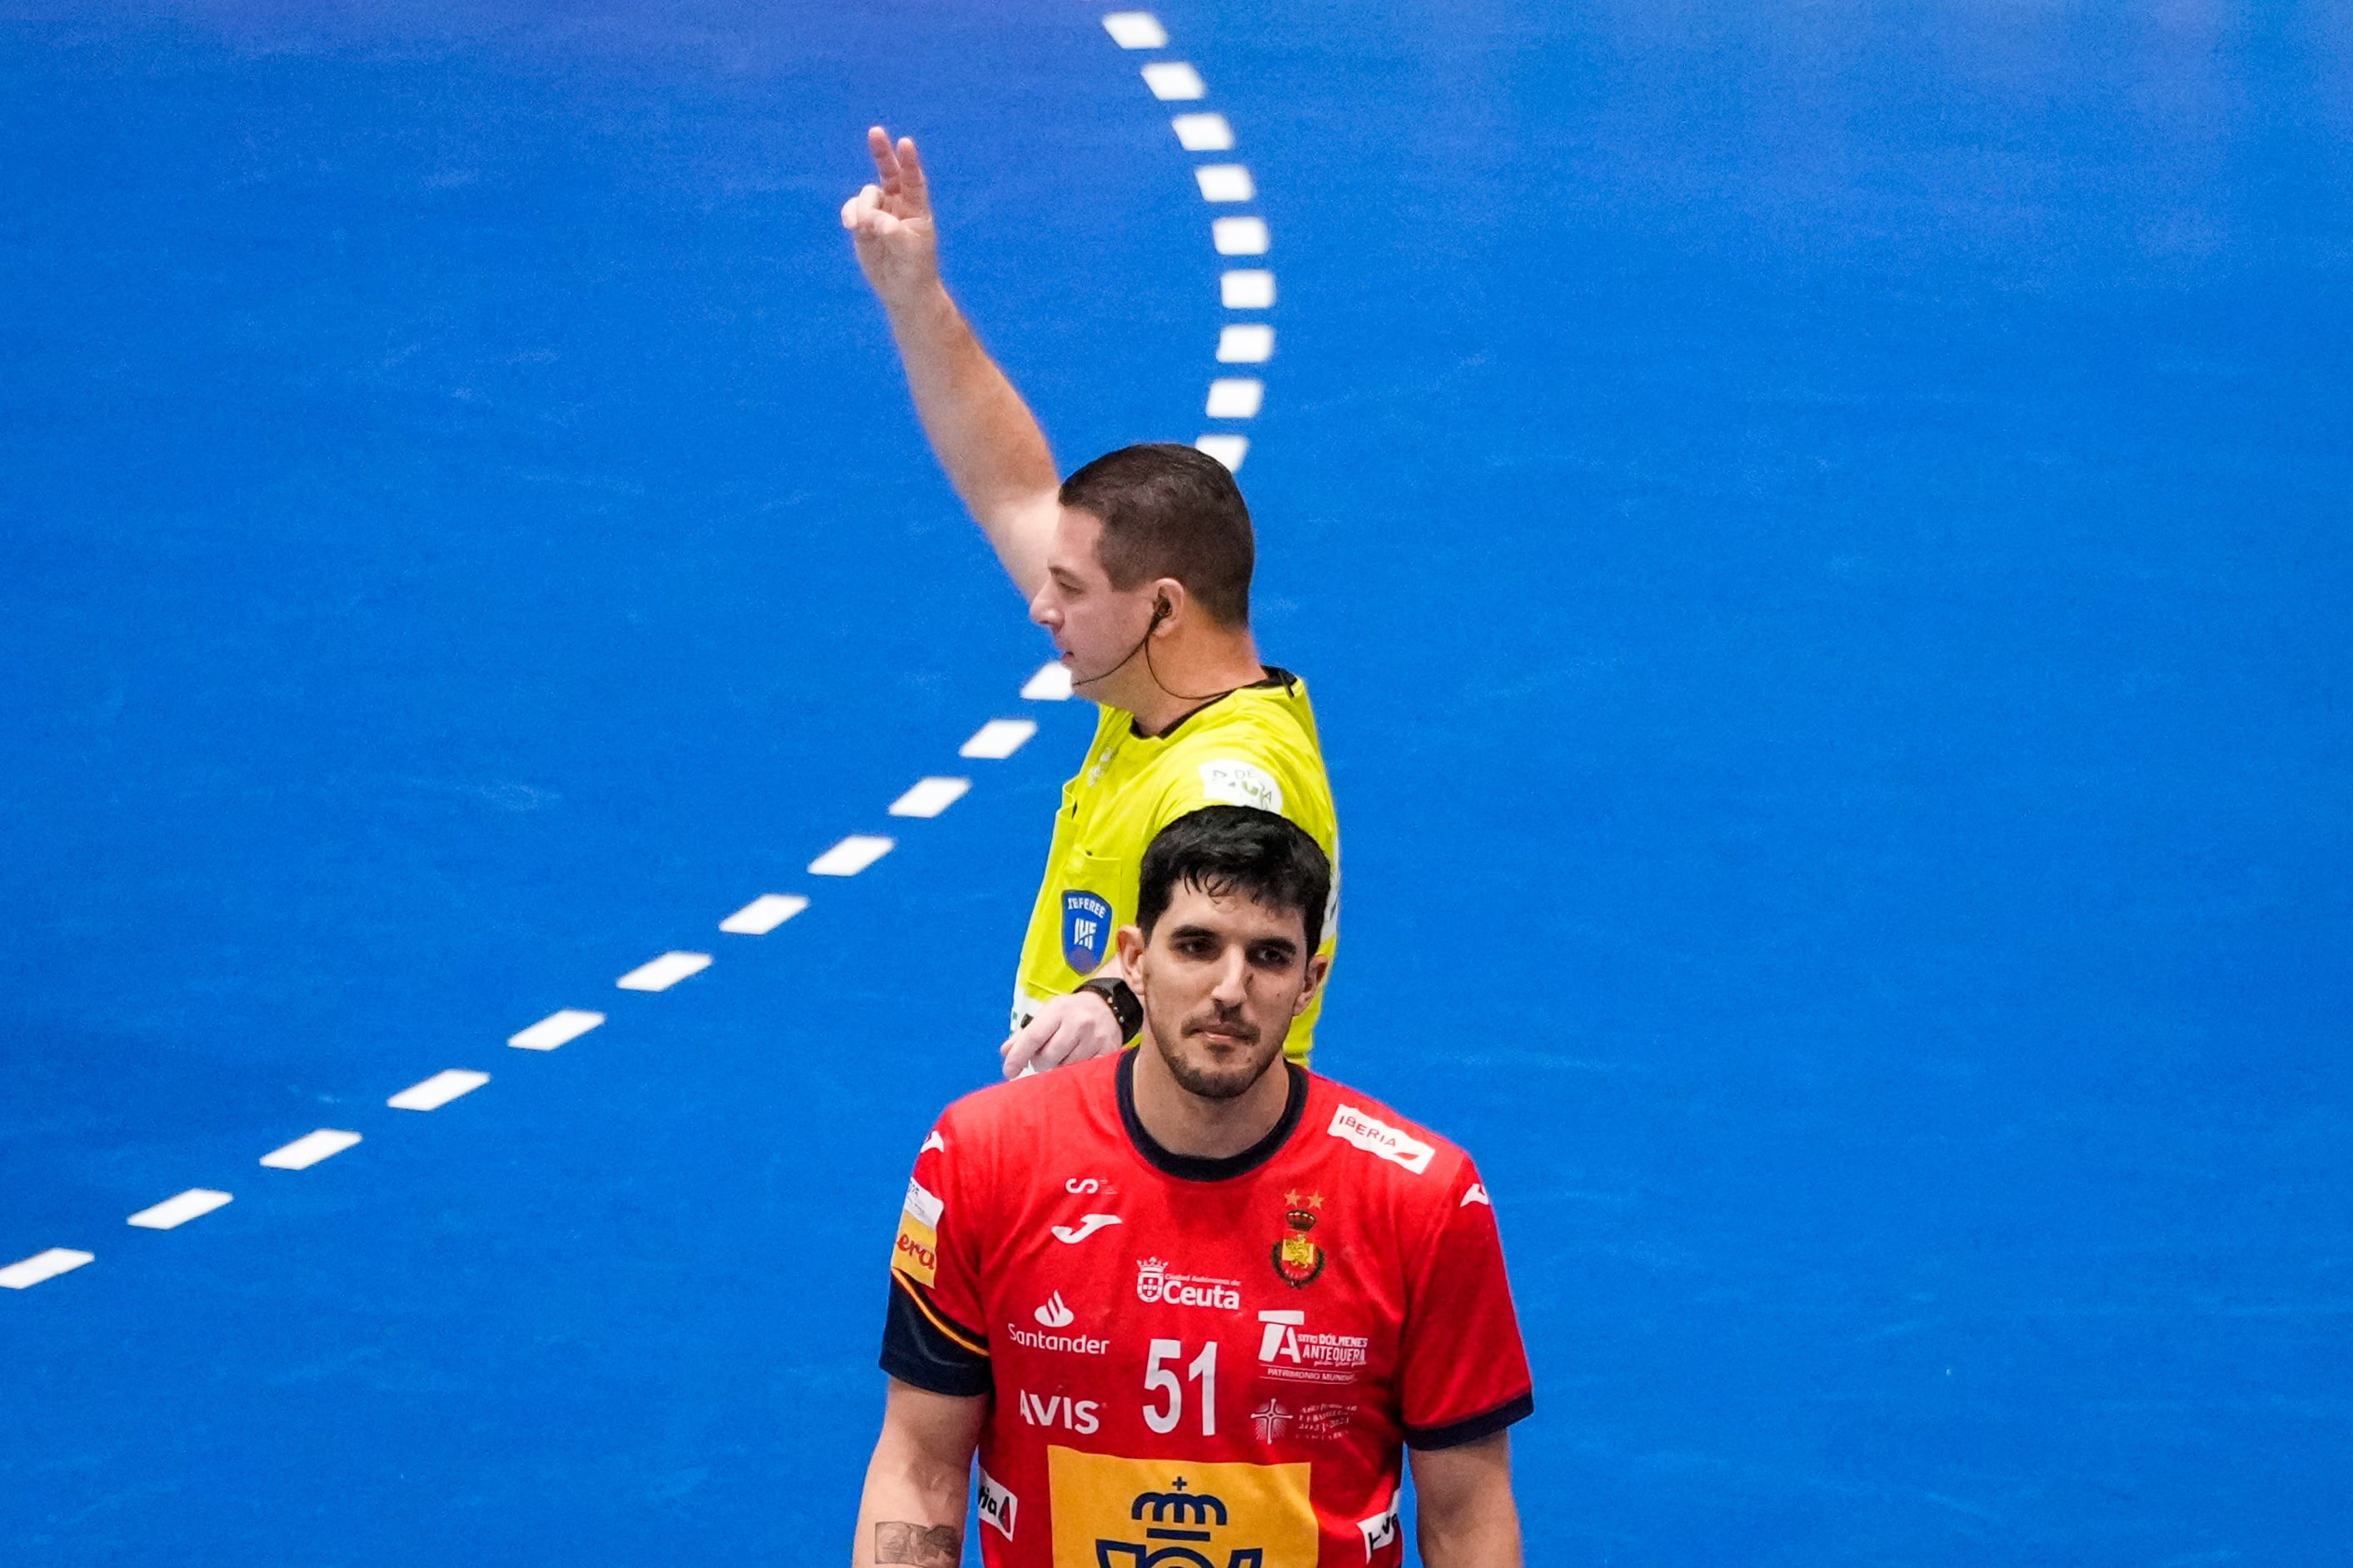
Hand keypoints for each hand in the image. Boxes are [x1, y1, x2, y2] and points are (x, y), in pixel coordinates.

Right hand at [841, 125, 939, 307]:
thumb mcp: (908, 249)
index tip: (905, 143)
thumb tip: (867, 219)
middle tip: (876, 132)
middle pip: (888, 171)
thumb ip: (890, 230)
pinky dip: (851, 215)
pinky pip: (852, 209)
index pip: (913, 179)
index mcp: (916, 207)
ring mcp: (878, 211)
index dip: (908, 161)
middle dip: (881, 152)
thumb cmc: (915, 268)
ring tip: (864, 229)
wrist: (901, 289)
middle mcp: (897, 204)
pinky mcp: (862, 223)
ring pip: (866, 196)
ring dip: (864, 209)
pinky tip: (853, 226)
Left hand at [1001, 990, 1124, 1078]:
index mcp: (1059, 1010)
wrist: (1109, 1005)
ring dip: (1058, 1069)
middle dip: (1040, 1063)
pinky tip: (1075, 1063)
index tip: (1009, 1071)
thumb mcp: (1048, 1014)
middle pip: (1049, 1057)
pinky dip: (1075, 1072)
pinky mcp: (1108, 1051)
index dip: (1019, 1056)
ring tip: (1061, 1057)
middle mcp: (1078, 1022)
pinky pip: (1084, 1072)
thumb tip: (1006, 1052)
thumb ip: (1026, 1033)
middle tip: (1043, 1058)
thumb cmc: (1071, 1012)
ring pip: (1066, 1068)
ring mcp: (1095, 1038)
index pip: (1034, 1036)